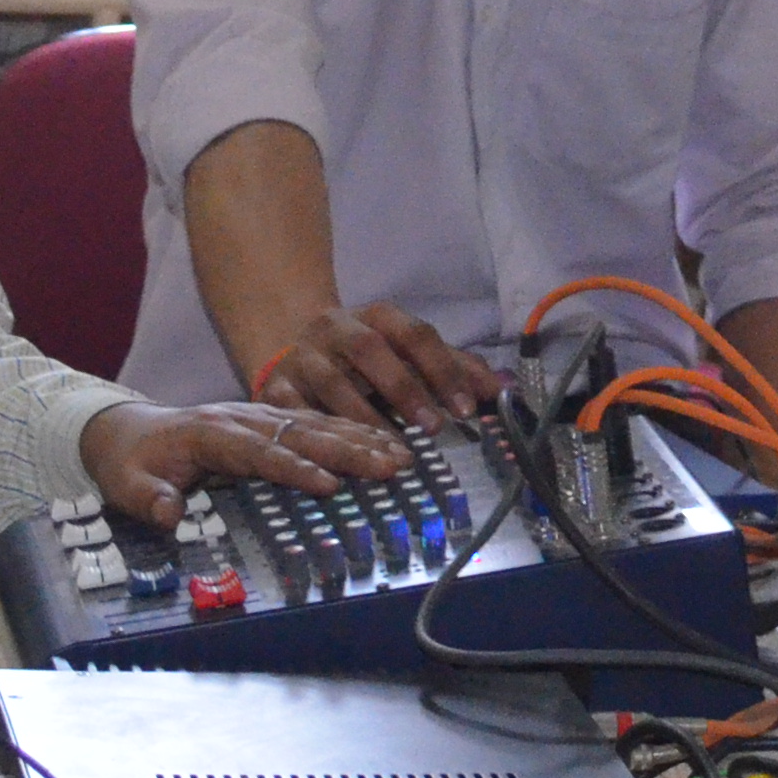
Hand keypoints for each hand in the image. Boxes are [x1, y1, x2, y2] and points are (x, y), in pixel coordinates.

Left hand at [78, 400, 402, 527]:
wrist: (127, 430)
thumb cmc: (131, 461)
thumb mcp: (126, 483)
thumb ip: (147, 499)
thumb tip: (168, 514)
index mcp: (209, 433)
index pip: (259, 451)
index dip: (293, 467)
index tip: (327, 485)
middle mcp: (241, 418)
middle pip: (300, 432)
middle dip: (346, 449)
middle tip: (388, 466)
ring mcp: (258, 416)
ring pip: (315, 424)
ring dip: (359, 438)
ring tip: (399, 455)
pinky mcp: (269, 420)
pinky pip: (315, 422)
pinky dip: (351, 430)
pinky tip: (381, 441)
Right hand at [253, 301, 496, 429]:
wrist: (291, 349)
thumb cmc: (366, 360)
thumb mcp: (407, 356)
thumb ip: (454, 371)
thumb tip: (505, 392)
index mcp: (375, 316)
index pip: (415, 334)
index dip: (443, 369)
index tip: (467, 409)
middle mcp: (335, 327)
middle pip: (371, 350)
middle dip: (404, 388)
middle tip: (434, 427)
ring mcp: (301, 356)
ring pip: (331, 383)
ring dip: (364, 418)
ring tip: (393, 452)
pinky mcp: (273, 387)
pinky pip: (294, 411)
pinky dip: (318, 433)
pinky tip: (340, 461)